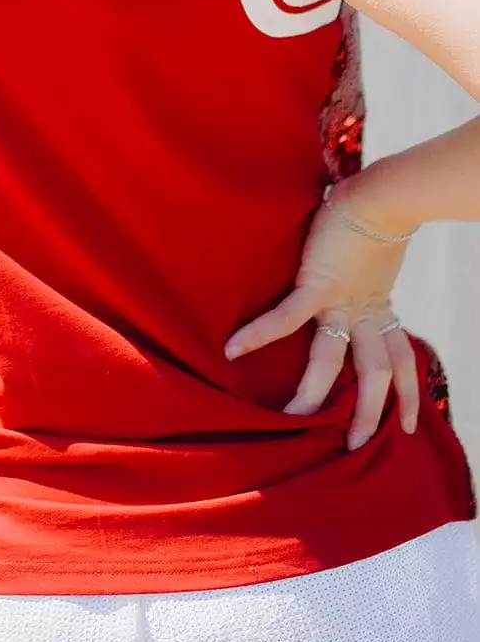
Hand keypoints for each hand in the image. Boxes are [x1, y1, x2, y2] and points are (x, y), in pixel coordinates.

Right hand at [224, 182, 421, 450]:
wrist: (379, 195)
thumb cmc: (375, 212)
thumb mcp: (374, 253)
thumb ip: (362, 265)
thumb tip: (353, 256)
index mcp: (377, 307)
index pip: (398, 360)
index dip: (407, 393)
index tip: (408, 421)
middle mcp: (363, 312)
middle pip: (373, 374)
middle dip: (367, 413)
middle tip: (356, 446)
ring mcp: (340, 301)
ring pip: (332, 360)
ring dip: (316, 393)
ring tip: (296, 419)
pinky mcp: (318, 284)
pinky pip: (286, 317)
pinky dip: (260, 334)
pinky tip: (233, 348)